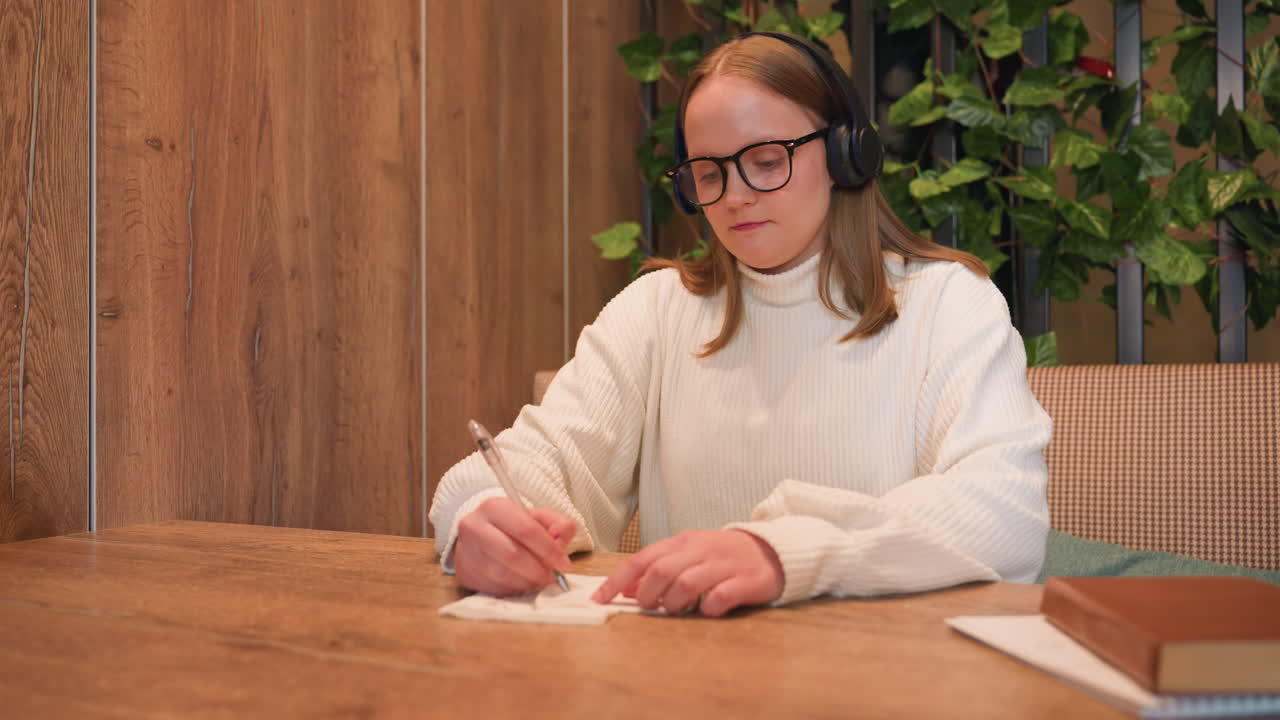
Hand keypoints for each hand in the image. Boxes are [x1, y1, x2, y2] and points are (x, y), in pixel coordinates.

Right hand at [454, 497, 575, 595]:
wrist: (479, 538)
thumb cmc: (514, 528)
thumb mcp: (539, 518)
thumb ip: (558, 524)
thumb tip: (561, 540)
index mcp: (495, 507)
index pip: (525, 529)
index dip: (549, 549)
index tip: (564, 564)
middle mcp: (474, 527)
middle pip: (512, 554)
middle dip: (538, 570)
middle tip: (553, 577)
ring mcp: (466, 552)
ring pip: (503, 575)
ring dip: (527, 582)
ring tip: (539, 579)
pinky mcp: (464, 573)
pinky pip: (494, 588)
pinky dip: (514, 589)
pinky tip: (522, 583)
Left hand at [591, 529, 783, 616]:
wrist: (769, 551)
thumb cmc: (720, 557)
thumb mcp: (686, 555)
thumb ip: (656, 568)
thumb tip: (624, 588)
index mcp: (682, 542)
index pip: (641, 559)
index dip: (616, 581)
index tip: (599, 599)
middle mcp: (700, 550)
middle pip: (661, 571)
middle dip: (647, 594)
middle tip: (648, 606)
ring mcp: (723, 565)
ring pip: (687, 583)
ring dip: (674, 602)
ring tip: (676, 609)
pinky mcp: (746, 582)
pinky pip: (720, 597)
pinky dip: (708, 608)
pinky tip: (707, 610)